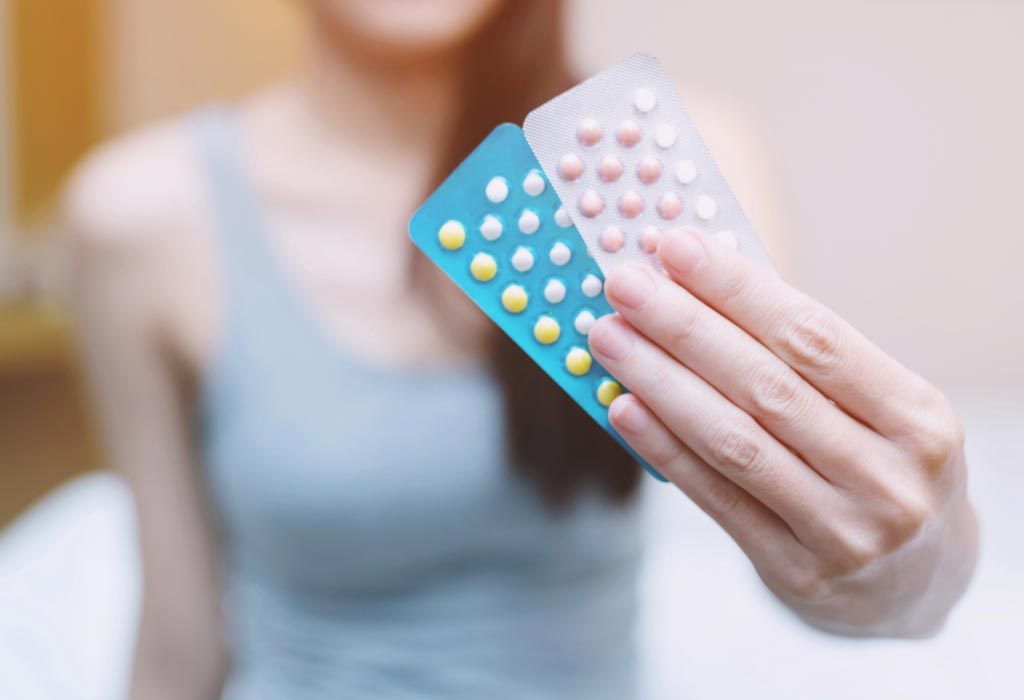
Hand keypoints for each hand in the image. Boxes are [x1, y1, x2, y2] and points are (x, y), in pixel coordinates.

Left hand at [590, 227, 977, 636]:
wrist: (921, 583)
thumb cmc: (882, 467)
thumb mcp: (879, 410)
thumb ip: (803, 360)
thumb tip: (697, 288)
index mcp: (918, 418)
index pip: (815, 337)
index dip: (738, 289)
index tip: (676, 247)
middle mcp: (889, 478)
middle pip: (766, 386)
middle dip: (684, 327)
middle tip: (623, 284)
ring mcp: (844, 532)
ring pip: (734, 441)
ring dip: (660, 382)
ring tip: (608, 337)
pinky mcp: (797, 572)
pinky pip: (717, 499)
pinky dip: (664, 449)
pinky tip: (623, 407)